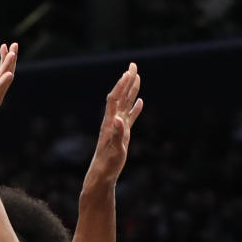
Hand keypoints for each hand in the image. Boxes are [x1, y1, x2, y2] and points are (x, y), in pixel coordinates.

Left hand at [83, 63, 142, 188]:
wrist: (101, 176)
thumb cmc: (107, 165)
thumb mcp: (114, 150)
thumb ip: (116, 134)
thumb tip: (118, 119)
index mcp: (110, 123)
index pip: (115, 99)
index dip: (122, 85)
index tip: (129, 71)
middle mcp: (112, 122)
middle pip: (120, 97)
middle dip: (127, 81)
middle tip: (133, 65)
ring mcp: (117, 127)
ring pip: (125, 104)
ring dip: (130, 90)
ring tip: (136, 77)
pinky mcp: (122, 135)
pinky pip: (129, 117)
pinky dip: (135, 108)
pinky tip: (140, 102)